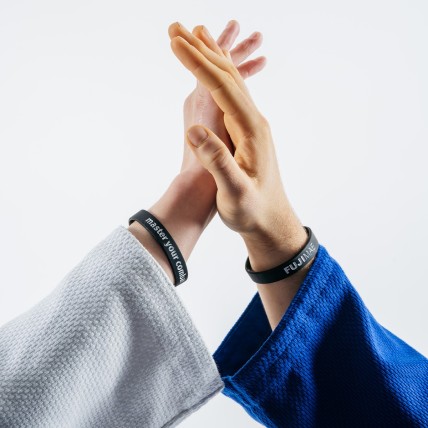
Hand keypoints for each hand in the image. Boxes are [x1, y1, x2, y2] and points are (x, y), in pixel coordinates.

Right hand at [169, 22, 307, 269]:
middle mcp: (254, 121)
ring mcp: (251, 125)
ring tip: (193, 36)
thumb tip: (195, 130)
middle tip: (175, 28)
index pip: (222, 86)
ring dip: (210, 58)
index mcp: (251, 130)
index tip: (174, 42)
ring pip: (230, 82)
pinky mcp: (246, 132)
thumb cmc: (253, 211)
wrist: (271, 222)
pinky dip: (217, 77)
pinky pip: (231, 96)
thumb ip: (218, 162)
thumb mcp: (235, 192)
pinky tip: (209, 73)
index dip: (197, 63)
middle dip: (200, 50)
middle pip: (227, 76)